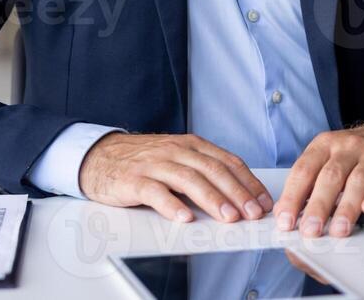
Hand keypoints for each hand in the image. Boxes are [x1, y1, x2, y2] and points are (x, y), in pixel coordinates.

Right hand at [77, 132, 272, 222]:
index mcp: (192, 145)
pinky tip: (184, 218)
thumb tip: (238, 195)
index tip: (263, 201)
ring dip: (212, 199)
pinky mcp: (135, 180)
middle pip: (213, 171)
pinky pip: (156, 192)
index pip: (227, 162)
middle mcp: (177, 151)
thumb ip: (203, 171)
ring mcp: (155, 165)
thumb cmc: (145, 161)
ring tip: (228, 216)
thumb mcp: (178, 158)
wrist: (100, 156)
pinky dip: (172, 205)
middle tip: (252, 212)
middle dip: (237, 193)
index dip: (248, 182)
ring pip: (189, 180)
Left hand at [275, 121, 363, 237]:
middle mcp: (348, 147)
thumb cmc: (358, 153)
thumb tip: (287, 214)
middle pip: (330, 177)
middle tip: (310, 230)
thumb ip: (310, 182)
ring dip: (347, 207)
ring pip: (358, 181)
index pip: (304, 170)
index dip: (292, 197)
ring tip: (339, 229)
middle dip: (318, 206)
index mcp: (325, 145)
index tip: (285, 221)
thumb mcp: (330, 157)